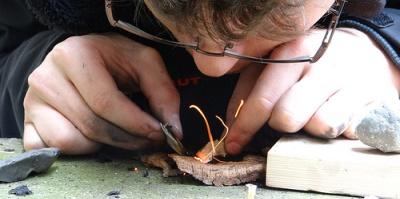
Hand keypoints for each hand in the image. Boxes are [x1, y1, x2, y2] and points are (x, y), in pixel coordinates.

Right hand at [23, 33, 180, 153]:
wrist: (80, 56)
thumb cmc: (114, 58)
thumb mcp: (143, 62)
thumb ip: (163, 92)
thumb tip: (175, 130)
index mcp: (74, 55)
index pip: (105, 102)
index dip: (135, 123)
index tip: (159, 133)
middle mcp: (47, 77)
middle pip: (91, 124)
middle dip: (127, 139)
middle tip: (149, 139)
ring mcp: (34, 100)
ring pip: (71, 140)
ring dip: (103, 145)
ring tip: (120, 131)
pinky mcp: (29, 120)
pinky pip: (51, 148)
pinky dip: (77, 149)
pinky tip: (93, 135)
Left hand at [225, 28, 399, 153]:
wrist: (365, 52)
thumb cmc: (309, 61)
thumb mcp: (275, 62)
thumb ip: (248, 89)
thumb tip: (232, 125)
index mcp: (293, 53)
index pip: (263, 98)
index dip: (244, 127)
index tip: (232, 144)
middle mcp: (322, 68)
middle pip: (288, 118)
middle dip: (280, 124)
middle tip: (285, 118)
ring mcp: (350, 86)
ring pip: (319, 128)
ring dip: (310, 129)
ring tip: (313, 114)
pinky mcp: (372, 105)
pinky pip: (345, 133)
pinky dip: (336, 131)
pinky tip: (335, 116)